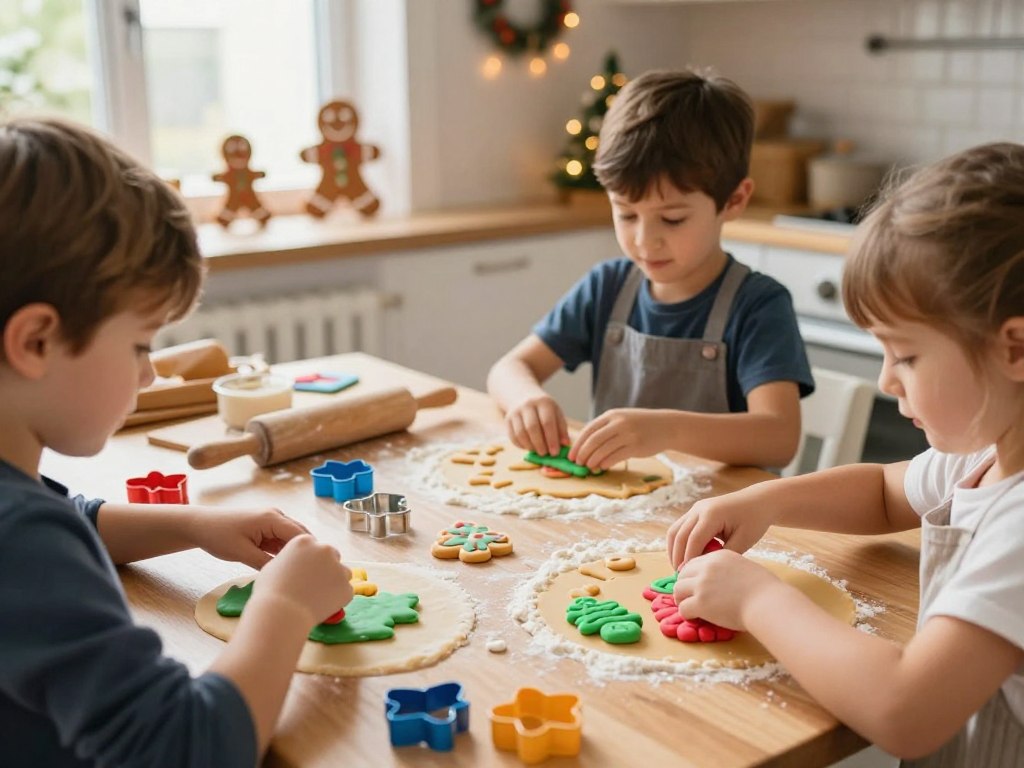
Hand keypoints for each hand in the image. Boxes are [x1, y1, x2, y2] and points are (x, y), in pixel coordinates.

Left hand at [188, 507, 309, 569]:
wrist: (199, 525)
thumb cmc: (218, 536)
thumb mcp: (242, 553)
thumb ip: (265, 563)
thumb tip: (285, 574)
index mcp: (272, 518)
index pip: (300, 535)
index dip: (311, 552)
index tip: (317, 571)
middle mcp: (276, 516)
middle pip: (300, 536)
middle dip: (307, 553)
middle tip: (314, 575)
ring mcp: (271, 521)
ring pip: (291, 539)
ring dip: (295, 553)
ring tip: (302, 573)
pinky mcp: (266, 528)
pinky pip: (281, 541)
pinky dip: (285, 552)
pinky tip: (287, 567)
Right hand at [254, 535, 352, 627]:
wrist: (281, 613)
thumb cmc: (271, 591)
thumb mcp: (273, 566)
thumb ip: (289, 560)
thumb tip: (294, 563)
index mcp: (305, 541)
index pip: (315, 547)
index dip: (311, 561)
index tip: (306, 573)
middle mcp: (324, 550)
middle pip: (332, 556)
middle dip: (327, 568)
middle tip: (315, 585)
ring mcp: (338, 568)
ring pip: (342, 573)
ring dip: (335, 582)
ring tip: (318, 597)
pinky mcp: (347, 587)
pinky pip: (345, 592)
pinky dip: (337, 599)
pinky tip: (322, 606)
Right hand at [505, 394, 568, 455]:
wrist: (523, 395)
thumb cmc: (544, 409)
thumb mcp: (556, 413)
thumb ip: (561, 428)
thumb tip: (565, 444)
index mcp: (543, 402)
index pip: (547, 422)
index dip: (551, 439)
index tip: (555, 452)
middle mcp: (528, 405)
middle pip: (532, 428)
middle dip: (540, 444)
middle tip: (545, 454)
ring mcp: (515, 412)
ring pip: (521, 433)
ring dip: (530, 446)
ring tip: (538, 451)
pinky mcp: (507, 419)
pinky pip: (513, 436)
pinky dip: (521, 445)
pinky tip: (529, 448)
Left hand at [568, 408, 666, 469]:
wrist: (666, 426)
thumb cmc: (640, 425)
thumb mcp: (622, 419)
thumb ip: (605, 428)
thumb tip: (584, 445)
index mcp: (612, 415)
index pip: (589, 430)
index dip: (578, 444)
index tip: (571, 455)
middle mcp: (619, 423)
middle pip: (594, 440)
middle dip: (582, 453)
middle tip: (577, 463)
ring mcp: (628, 434)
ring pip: (603, 450)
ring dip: (593, 460)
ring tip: (588, 467)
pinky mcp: (636, 446)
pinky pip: (616, 457)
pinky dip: (606, 463)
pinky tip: (601, 467)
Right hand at [666, 491, 772, 570]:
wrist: (758, 501)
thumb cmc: (754, 521)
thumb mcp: (743, 541)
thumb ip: (723, 554)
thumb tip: (704, 567)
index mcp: (712, 514)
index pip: (693, 540)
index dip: (688, 559)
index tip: (688, 576)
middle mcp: (699, 509)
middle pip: (679, 535)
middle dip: (677, 557)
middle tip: (681, 576)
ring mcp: (695, 509)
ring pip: (674, 531)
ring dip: (674, 550)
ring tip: (679, 567)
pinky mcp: (695, 511)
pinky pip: (680, 528)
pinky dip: (679, 543)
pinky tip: (685, 556)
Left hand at [672, 550, 780, 630]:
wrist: (768, 603)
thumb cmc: (765, 589)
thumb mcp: (744, 567)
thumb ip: (728, 569)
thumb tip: (720, 580)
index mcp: (718, 556)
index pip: (694, 562)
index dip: (693, 575)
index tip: (696, 585)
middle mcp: (707, 567)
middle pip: (682, 574)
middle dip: (684, 586)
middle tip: (689, 597)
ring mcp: (702, 584)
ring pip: (678, 590)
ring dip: (682, 599)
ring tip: (690, 608)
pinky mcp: (700, 603)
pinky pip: (682, 608)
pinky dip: (686, 614)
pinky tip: (695, 618)